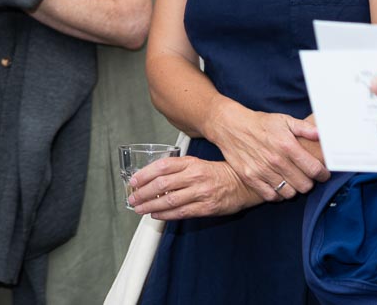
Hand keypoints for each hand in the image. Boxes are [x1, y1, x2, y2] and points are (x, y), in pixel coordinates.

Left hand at [127, 155, 259, 219]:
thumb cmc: (218, 173)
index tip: (134, 181)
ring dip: (151, 206)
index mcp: (191, 162)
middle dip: (143, 192)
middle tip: (133, 198)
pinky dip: (166, 215)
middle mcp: (194, 176)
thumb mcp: (197, 163)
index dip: (144, 174)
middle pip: (162, 184)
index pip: (162, 166)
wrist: (243, 184)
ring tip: (139, 208)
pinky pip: (181, 213)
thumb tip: (154, 178)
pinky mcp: (206, 208)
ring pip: (169, 200)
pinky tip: (156, 215)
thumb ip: (178, 168)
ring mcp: (200, 192)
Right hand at [207, 103, 328, 199]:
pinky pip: (272, 196)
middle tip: (306, 176)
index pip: (315, 170)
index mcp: (287, 146)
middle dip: (310, 182)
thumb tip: (322, 135)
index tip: (323, 173)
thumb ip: (305, 128)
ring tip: (292, 180)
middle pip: (305, 185)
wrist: (231, 126)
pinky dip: (278, 194)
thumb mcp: (284, 120)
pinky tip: (279, 185)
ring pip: (290, 193)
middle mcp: (276, 160)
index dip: (323, 174)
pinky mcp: (251, 178)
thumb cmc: (261, 123)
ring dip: (294, 188)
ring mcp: (262, 171)